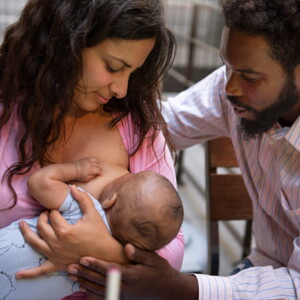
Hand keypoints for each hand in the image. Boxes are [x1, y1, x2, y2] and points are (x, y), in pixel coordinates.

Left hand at [18, 186, 123, 277]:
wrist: (105, 252)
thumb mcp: (92, 214)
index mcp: (65, 231)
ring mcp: (55, 255)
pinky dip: (29, 273)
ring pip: (34, 243)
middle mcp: (57, 243)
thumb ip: (83, 199)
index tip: (57, 209)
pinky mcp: (57, 264)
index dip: (54, 210)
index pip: (53, 215)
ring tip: (22, 225)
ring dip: (26, 233)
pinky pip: (40, 271)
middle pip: (41, 226)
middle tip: (46, 214)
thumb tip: (72, 187)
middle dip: (42, 217)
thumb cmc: (99, 232)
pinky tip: (19, 274)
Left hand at [67, 244, 197, 299]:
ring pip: (100, 289)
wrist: (167, 289)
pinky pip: (105, 295)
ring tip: (73, 277)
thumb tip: (126, 247)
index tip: (83, 259)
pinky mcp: (123, 298)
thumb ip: (139, 253)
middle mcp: (124, 287)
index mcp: (131, 276)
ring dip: (85, 282)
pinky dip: (92, 292)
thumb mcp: (153, 259)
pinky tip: (85, 288)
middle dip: (85, 273)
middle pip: (100, 280)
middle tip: (70, 268)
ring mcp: (123, 294)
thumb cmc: (160, 271)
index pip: (109, 269)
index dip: (95, 264)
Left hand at [74, 157, 101, 181]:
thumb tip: (95, 175)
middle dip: (100, 168)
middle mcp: (91, 164)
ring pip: (96, 161)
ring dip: (98, 163)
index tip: (100, 174)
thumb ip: (91, 177)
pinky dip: (94, 160)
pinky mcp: (85, 159)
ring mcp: (88, 161)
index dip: (100, 172)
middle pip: (98, 165)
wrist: (72, 169)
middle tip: (100, 170)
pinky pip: (92, 158)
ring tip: (98, 166)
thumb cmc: (78, 176)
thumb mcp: (86, 179)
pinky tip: (93, 162)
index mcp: (92, 170)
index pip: (98, 170)